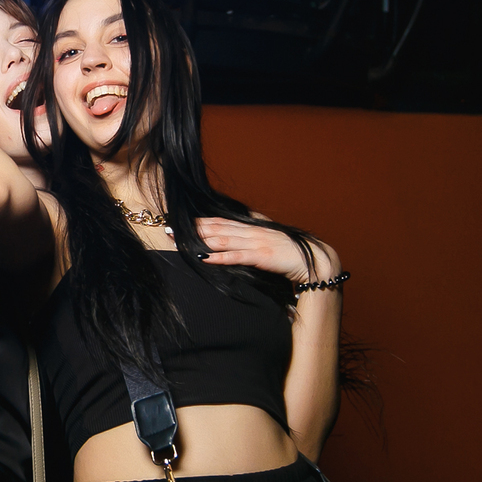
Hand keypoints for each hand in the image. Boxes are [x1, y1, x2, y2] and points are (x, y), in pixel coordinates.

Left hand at [193, 219, 337, 284]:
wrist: (312, 261)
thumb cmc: (289, 254)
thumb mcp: (267, 241)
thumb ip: (251, 236)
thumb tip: (236, 233)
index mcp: (251, 227)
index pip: (220, 220)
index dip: (199, 220)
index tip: (179, 220)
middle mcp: (251, 231)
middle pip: (216, 227)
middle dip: (192, 228)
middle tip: (169, 229)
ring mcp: (256, 242)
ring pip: (222, 239)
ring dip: (200, 240)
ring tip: (180, 241)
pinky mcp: (261, 256)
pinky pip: (236, 256)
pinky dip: (219, 257)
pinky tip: (204, 258)